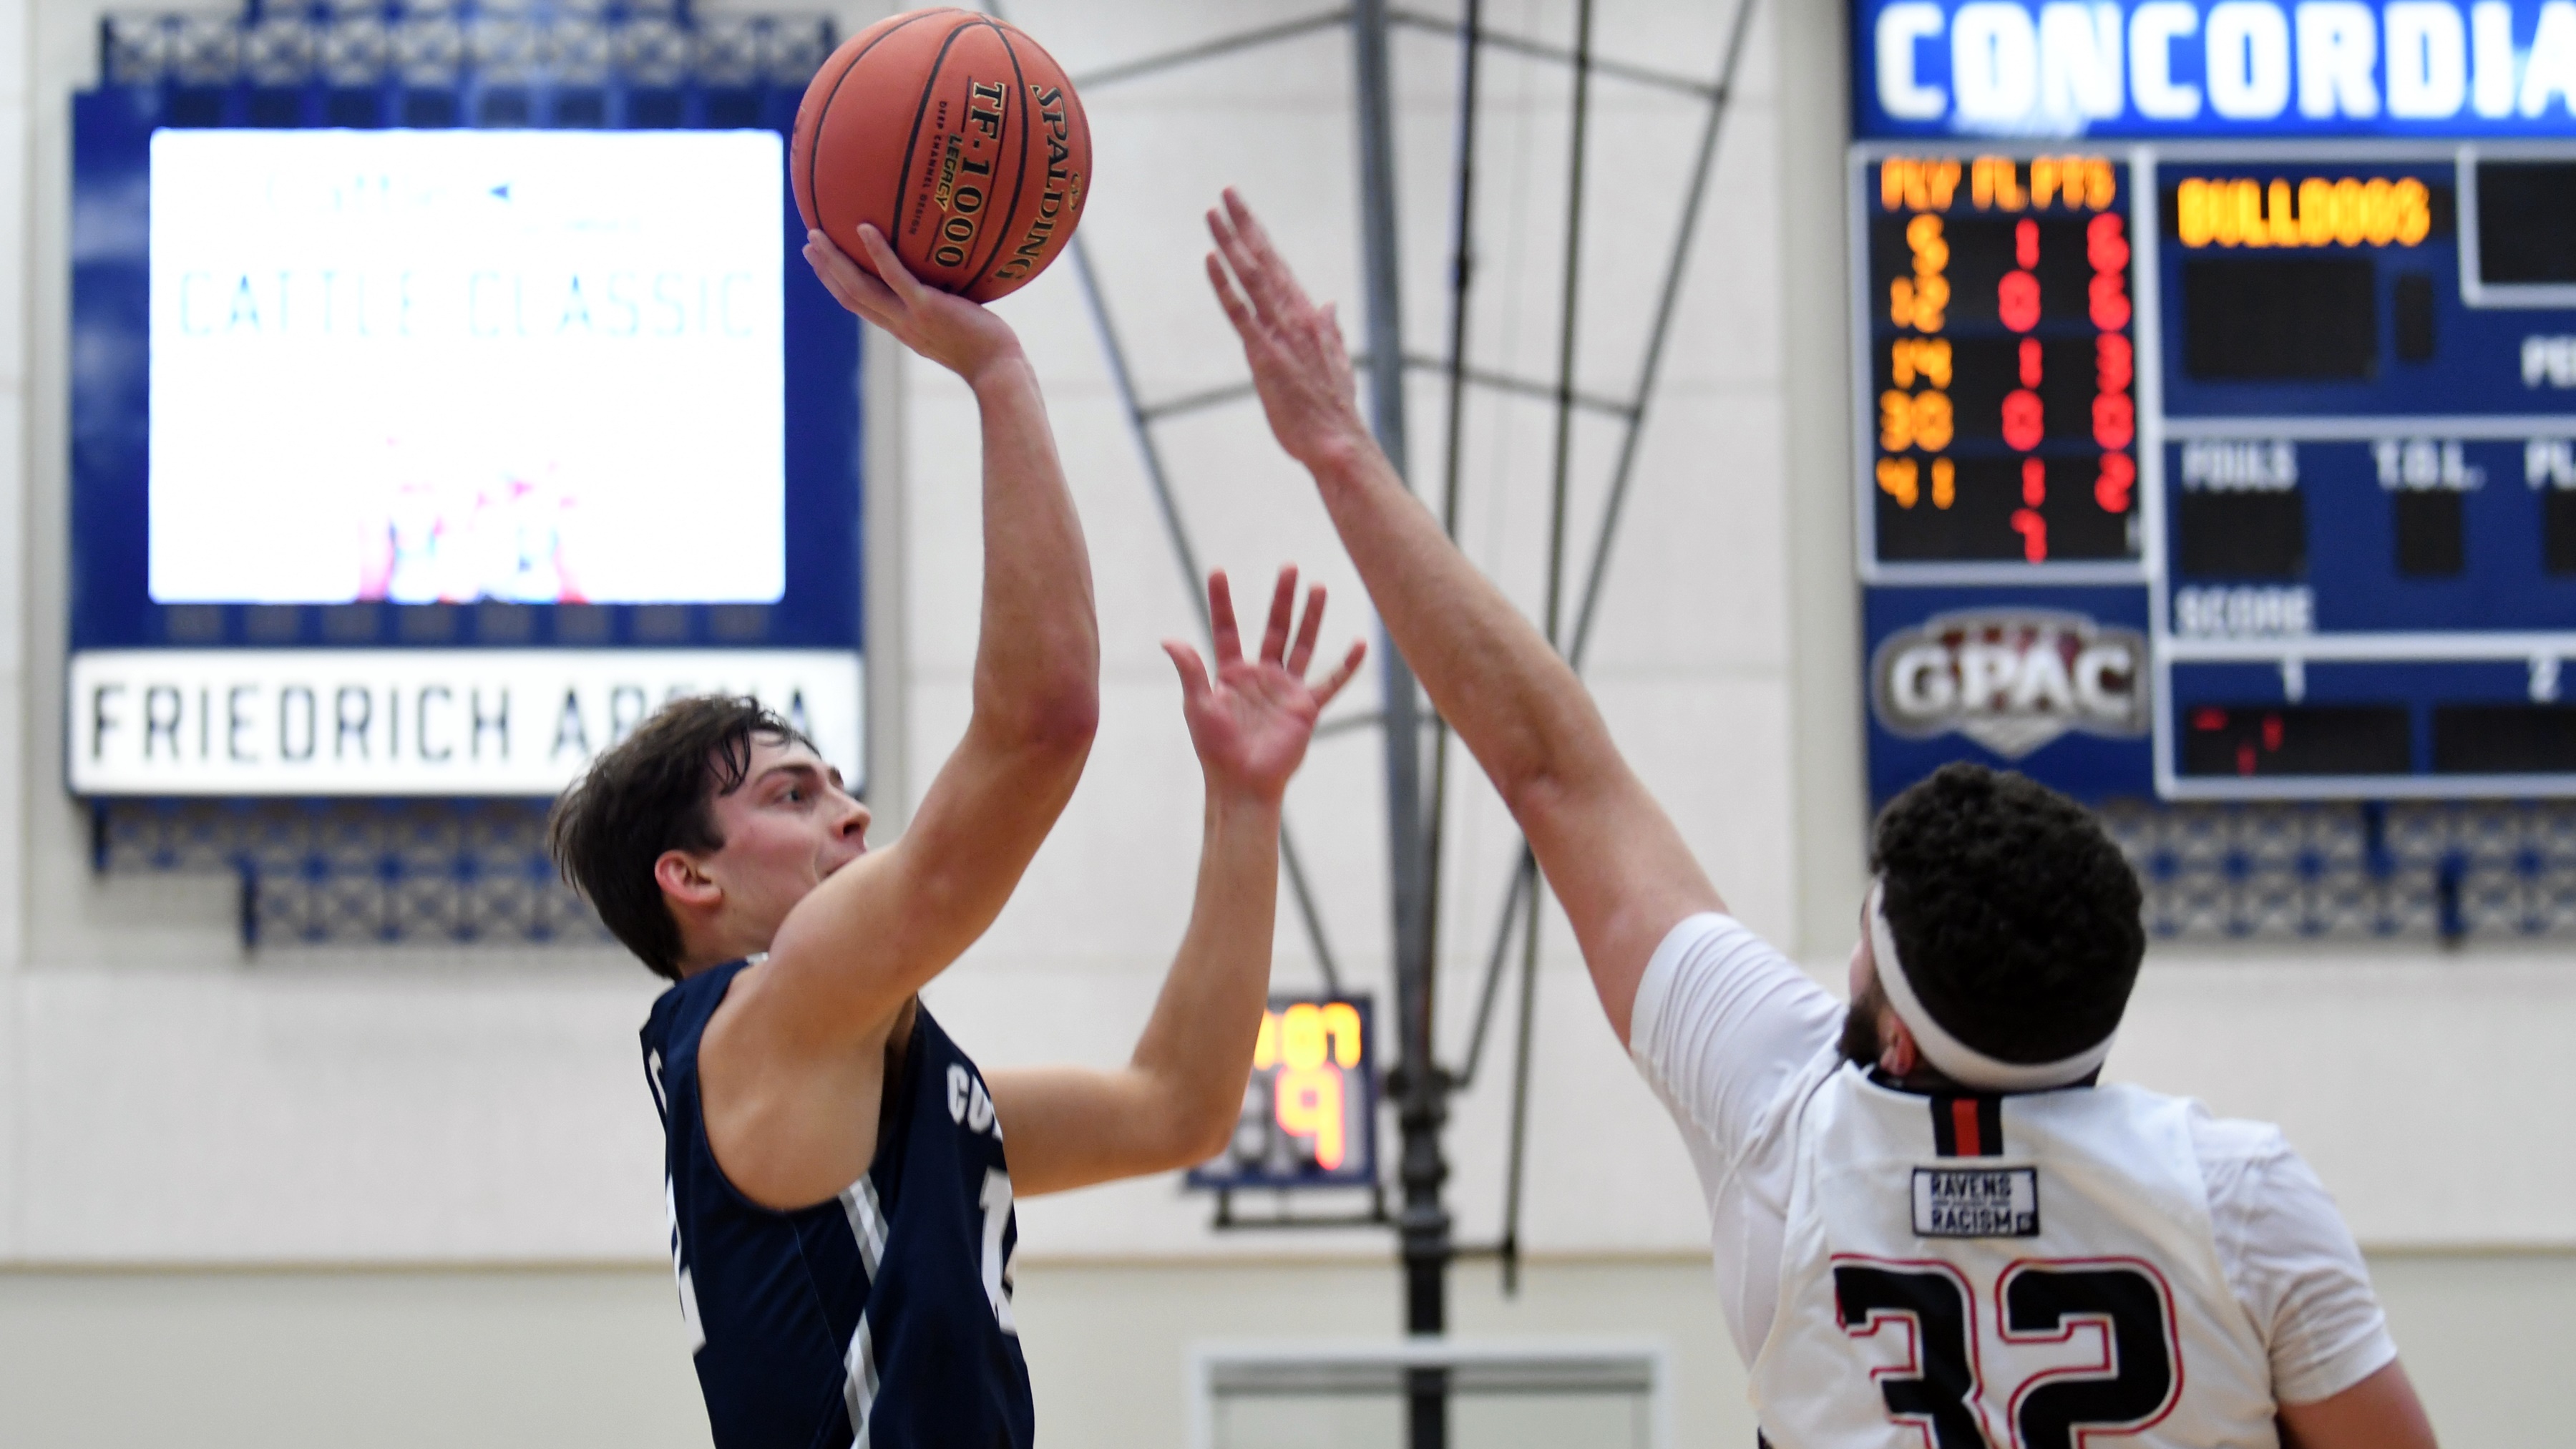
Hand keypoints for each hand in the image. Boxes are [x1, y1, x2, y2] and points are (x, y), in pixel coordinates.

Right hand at [804, 225, 1023, 387]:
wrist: (998, 372)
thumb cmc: (989, 351)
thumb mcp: (960, 327)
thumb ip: (949, 307)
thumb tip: (958, 282)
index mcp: (902, 329)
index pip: (861, 306)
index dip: (838, 284)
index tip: (823, 264)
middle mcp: (898, 325)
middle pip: (849, 295)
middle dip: (826, 269)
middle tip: (809, 243)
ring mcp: (909, 317)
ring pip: (859, 288)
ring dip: (835, 261)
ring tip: (817, 234)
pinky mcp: (926, 308)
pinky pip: (895, 277)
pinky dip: (877, 253)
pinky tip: (863, 228)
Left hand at [1164, 567, 1365, 804]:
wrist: (1241, 784)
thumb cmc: (1215, 749)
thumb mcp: (1198, 706)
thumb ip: (1190, 671)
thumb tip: (1169, 639)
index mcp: (1231, 672)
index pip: (1227, 628)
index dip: (1221, 601)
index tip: (1217, 570)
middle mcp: (1261, 675)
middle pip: (1274, 628)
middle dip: (1282, 598)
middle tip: (1289, 567)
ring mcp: (1285, 689)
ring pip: (1303, 645)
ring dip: (1312, 617)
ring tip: (1319, 587)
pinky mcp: (1305, 707)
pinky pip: (1331, 682)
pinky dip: (1346, 665)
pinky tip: (1360, 644)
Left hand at [1204, 190, 1376, 470]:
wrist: (1337, 444)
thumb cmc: (1333, 412)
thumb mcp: (1337, 363)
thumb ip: (1331, 331)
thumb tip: (1331, 304)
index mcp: (1309, 318)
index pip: (1279, 267)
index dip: (1260, 237)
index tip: (1244, 211)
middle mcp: (1295, 317)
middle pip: (1264, 261)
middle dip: (1244, 225)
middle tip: (1226, 193)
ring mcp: (1279, 334)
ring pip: (1250, 278)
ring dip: (1230, 243)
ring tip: (1212, 214)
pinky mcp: (1264, 355)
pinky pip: (1240, 313)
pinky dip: (1224, 286)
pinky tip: (1210, 261)